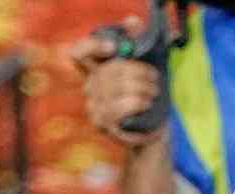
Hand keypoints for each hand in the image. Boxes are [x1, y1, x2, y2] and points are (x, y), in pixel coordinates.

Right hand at [69, 17, 165, 146]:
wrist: (150, 131)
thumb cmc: (144, 97)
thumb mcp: (141, 69)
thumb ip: (134, 43)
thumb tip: (133, 22)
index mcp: (94, 71)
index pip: (79, 53)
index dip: (92, 47)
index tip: (113, 47)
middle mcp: (90, 87)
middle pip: (109, 71)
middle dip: (137, 72)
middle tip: (154, 79)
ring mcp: (94, 107)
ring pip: (117, 89)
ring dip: (141, 89)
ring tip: (153, 93)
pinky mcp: (103, 124)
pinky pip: (120, 108)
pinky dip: (138, 103)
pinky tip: (147, 104)